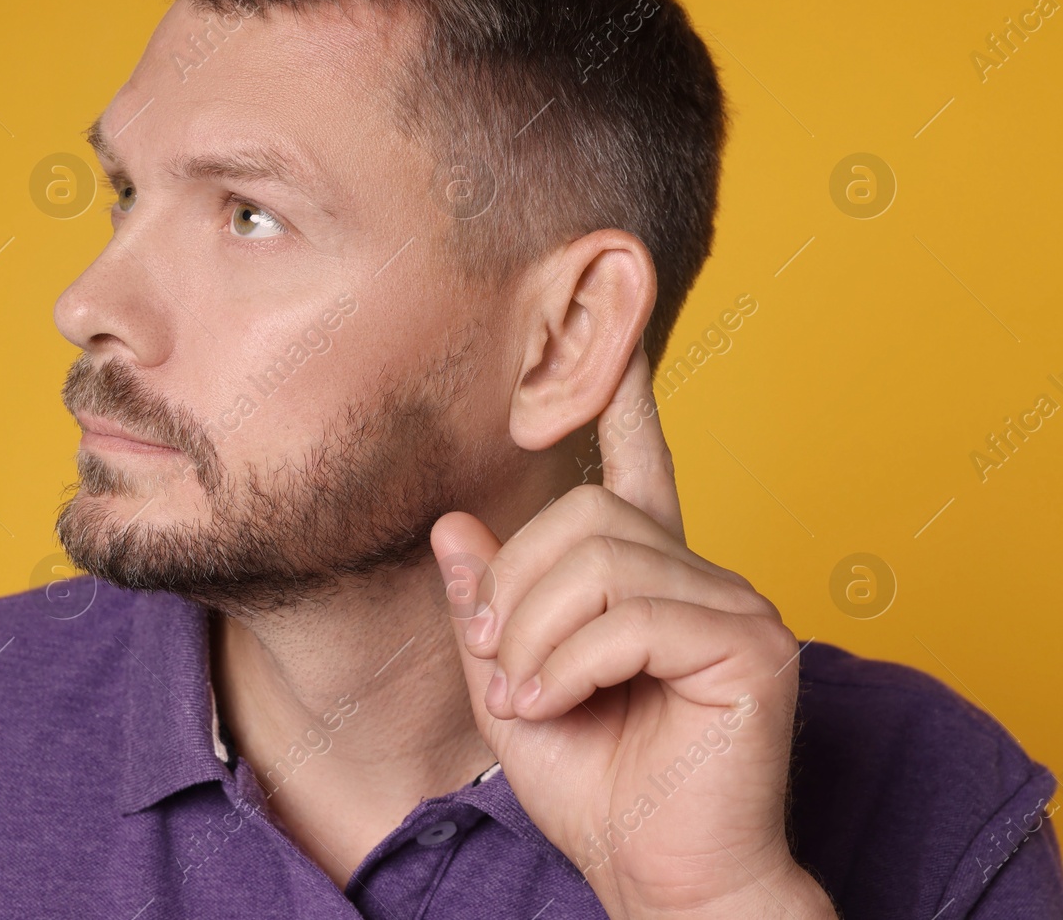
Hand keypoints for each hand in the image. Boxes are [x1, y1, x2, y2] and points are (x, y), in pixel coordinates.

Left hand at [430, 343, 835, 918]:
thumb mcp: (511, 685)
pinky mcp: (754, 648)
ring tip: (528, 697)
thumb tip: (454, 524)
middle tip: (498, 662)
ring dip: (536, 636)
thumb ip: (487, 607)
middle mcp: (701, 577)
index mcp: (651, 580)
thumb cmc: (596, 786)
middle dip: (516, 590)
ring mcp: (736, 606)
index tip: (616, 343)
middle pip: (585, 517)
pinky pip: (632, 620)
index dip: (627, 405)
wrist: (658, 877)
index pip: (640, 471)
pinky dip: (570, 666)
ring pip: (602, 564)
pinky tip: (555, 706)